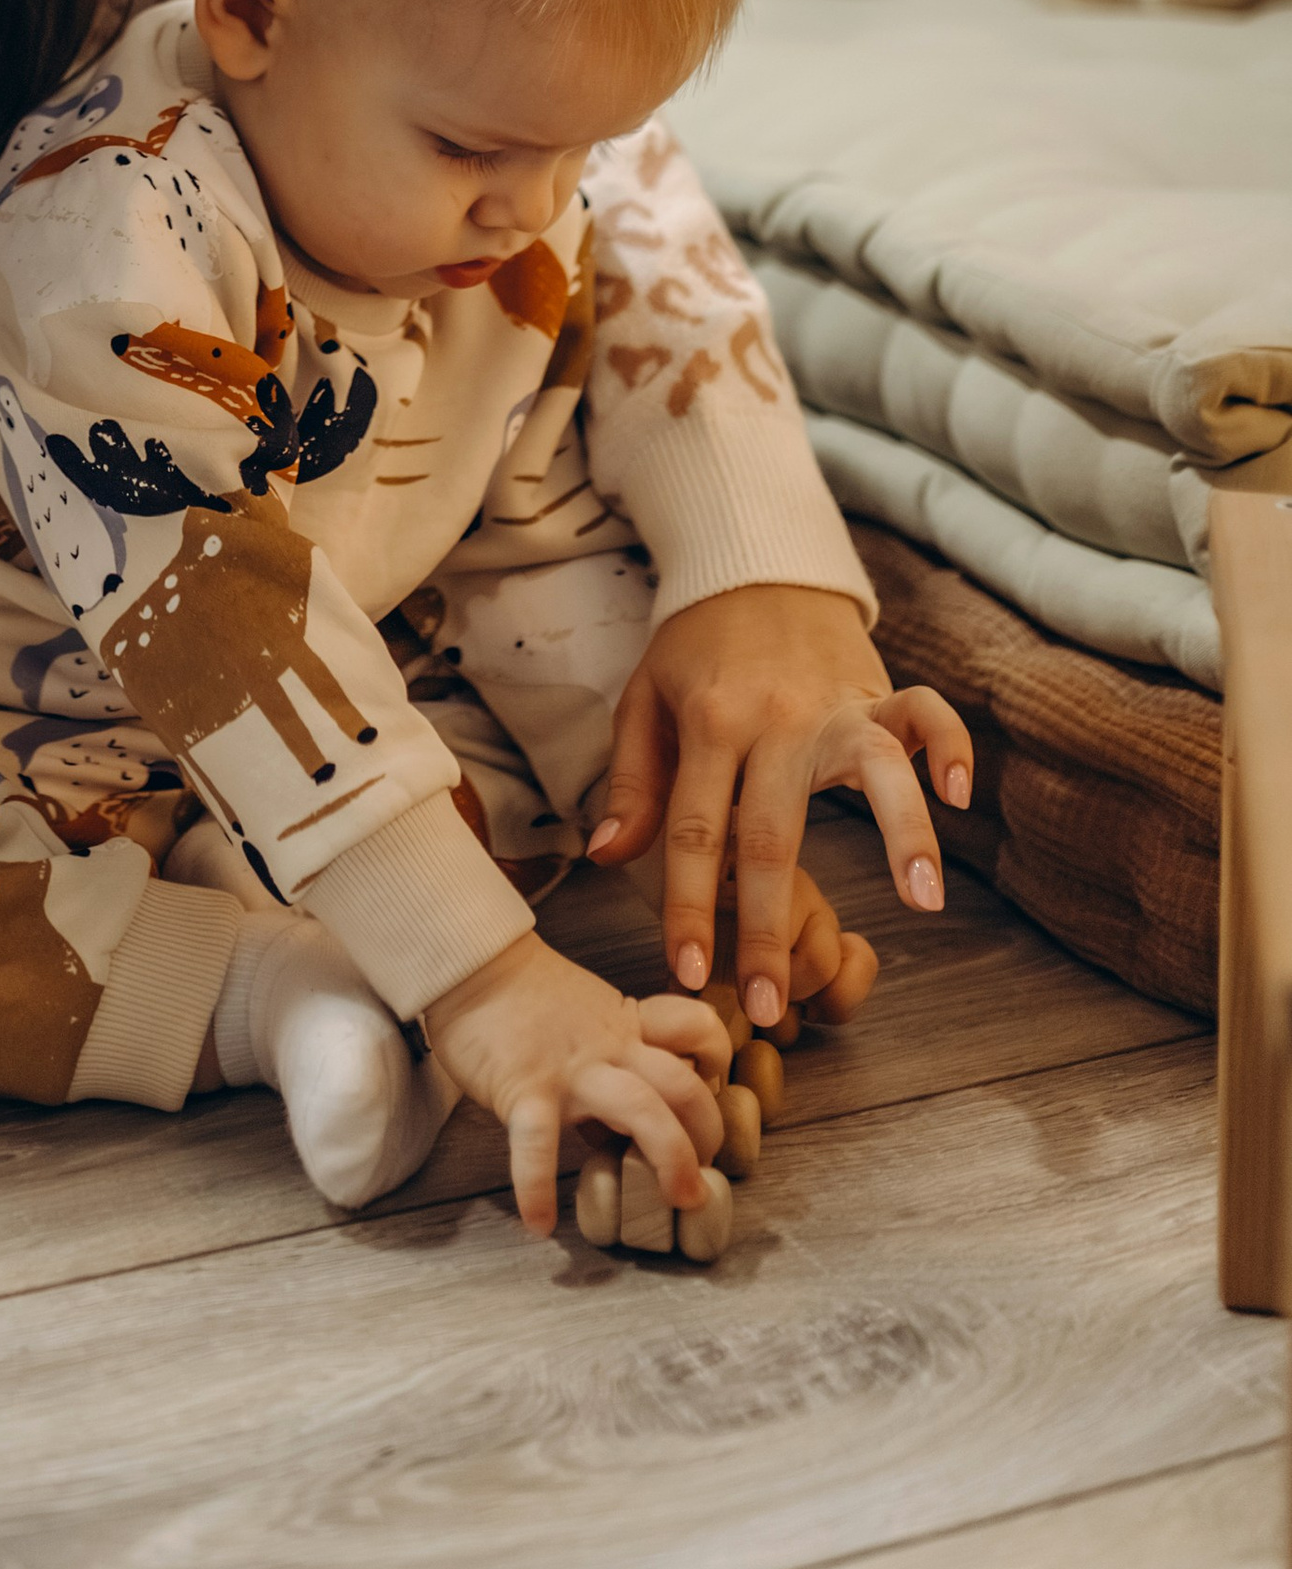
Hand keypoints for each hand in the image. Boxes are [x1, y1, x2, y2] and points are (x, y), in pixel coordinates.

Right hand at [423, 929, 726, 1233]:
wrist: (471, 963)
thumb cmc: (524, 994)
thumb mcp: (588, 1015)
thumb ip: (616, 1055)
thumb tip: (633, 1117)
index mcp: (626, 1025)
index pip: (696, 1028)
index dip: (719, 1058)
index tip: (716, 1090)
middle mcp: (610, 1048)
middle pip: (683, 1084)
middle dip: (707, 1136)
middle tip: (701, 1176)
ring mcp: (570, 1070)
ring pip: (642, 1109)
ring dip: (670, 1160)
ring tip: (674, 1202)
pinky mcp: (525, 1088)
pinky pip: (537, 1145)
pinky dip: (537, 1188)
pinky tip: (539, 1222)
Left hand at [588, 583, 972, 1028]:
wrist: (753, 564)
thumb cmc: (696, 647)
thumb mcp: (644, 702)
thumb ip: (634, 784)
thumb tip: (610, 858)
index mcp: (709, 724)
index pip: (693, 831)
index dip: (688, 907)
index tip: (689, 975)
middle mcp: (774, 718)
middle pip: (773, 831)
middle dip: (769, 926)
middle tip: (771, 1004)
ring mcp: (833, 703)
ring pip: (872, 770)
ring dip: (902, 834)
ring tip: (923, 904)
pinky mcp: (878, 690)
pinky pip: (925, 713)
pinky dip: (950, 747)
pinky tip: (960, 798)